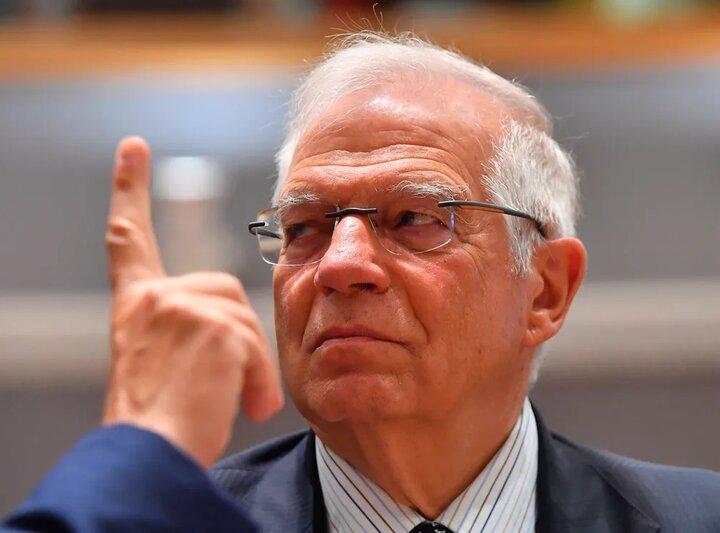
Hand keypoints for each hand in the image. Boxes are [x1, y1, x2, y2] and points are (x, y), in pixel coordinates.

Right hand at [102, 137, 283, 467]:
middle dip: (238, 336)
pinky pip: (256, 346)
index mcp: (137, 304)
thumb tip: (232, 332)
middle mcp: (154, 297)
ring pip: (246, 320)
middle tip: (221, 381)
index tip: (132, 151)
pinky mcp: (214, 323)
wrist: (149, 456)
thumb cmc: (161, 421)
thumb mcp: (162, 362)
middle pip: (227, 291)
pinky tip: (240, 403)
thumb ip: (188, 327)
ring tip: (227, 400)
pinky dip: (258, 380)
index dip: (130, 191)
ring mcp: (182, 307)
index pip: (129, 238)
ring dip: (249, 365)